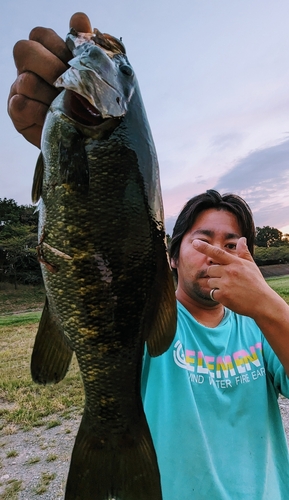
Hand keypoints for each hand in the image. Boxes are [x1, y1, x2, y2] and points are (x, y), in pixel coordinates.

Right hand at [7, 13, 91, 147]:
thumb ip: (87, 47)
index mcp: (48, 54)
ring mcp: (21, 90)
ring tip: (66, 107)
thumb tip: (79, 18)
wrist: (89, 140)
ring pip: (26, 80)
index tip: (75, 63)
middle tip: (67, 84)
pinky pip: (21, 104)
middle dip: (50, 67)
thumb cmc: (93, 105)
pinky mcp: (18, 112)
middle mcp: (30, 69)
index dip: (57, 45)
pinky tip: (54, 118)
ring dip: (49, 95)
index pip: (40, 34)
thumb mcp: (96, 75)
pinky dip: (40, 112)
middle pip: (24, 50)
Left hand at [192, 237, 270, 316]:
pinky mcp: (223, 296)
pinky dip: (218, 296)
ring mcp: (226, 284)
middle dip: (215, 274)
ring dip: (216, 285)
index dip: (204, 247)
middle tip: (228, 280)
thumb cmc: (256, 283)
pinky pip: (212, 293)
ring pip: (210, 281)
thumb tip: (241, 239)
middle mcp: (229, 271)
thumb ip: (243, 252)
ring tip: (230, 289)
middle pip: (210, 269)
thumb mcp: (251, 266)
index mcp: (236, 263)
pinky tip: (229, 296)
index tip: (194, 243)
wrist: (262, 303)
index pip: (217, 253)